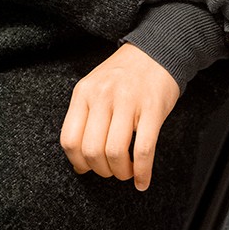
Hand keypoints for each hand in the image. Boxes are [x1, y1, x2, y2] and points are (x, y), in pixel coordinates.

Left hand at [59, 43, 180, 191]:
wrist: (158, 49)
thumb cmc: (125, 74)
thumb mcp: (96, 86)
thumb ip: (86, 117)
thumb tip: (80, 163)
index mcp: (85, 92)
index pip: (70, 140)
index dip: (78, 162)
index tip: (88, 168)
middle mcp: (103, 95)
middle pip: (92, 151)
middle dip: (102, 170)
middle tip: (111, 170)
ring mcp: (128, 100)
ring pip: (115, 152)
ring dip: (121, 172)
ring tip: (127, 171)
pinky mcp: (153, 107)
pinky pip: (144, 149)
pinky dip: (143, 172)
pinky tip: (142, 180)